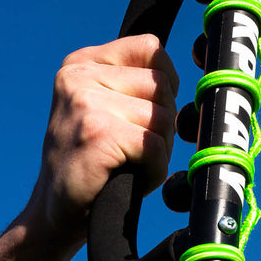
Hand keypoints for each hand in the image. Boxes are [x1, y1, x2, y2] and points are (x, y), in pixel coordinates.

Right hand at [27, 36, 177, 243]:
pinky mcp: (99, 132)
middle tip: (132, 148)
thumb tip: (202, 74)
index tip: (147, 111)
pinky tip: (129, 176)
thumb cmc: (98, 161)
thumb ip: (139, 83)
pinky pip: (156, 146)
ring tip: (127, 161)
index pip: (151, 48)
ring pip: (164, 117)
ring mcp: (86, 102)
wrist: (58, 211)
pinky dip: (153, 169)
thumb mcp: (111, 108)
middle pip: (163, 85)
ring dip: (158, 149)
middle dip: (162, 123)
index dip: (166, 83)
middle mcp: (80, 76)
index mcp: (83, 63)